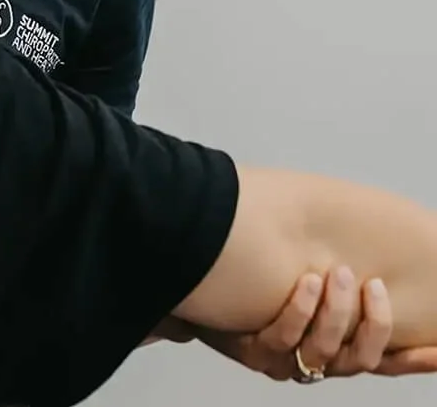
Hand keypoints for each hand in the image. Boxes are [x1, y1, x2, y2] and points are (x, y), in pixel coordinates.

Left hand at [195, 267, 436, 379]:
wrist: (200, 283)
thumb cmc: (264, 281)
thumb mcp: (314, 281)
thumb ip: (346, 278)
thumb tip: (376, 253)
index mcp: (337, 350)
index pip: (386, 362)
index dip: (415, 361)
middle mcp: (314, 363)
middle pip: (359, 361)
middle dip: (371, 323)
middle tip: (370, 283)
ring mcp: (283, 361)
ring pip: (321, 352)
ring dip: (334, 313)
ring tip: (338, 275)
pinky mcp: (251, 351)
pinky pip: (281, 339)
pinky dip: (297, 310)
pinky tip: (306, 282)